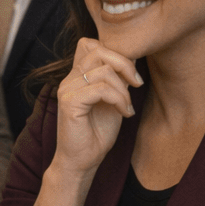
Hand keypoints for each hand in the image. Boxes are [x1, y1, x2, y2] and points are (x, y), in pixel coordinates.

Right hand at [52, 39, 141, 176]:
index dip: (116, 53)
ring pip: (104, 70)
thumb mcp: (114, 99)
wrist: (82, 161)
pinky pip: (101, 89)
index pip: (91, 44)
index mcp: (77, 75)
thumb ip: (118, 79)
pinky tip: (124, 113)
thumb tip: (133, 58)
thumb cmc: (97, 133)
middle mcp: (69, 78)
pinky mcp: (69, 102)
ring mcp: (67, 89)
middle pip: (99, 51)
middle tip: (138, 84)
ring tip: (127, 107)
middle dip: (125, 64)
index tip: (132, 76)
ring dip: (124, 89)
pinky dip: (119, 99)